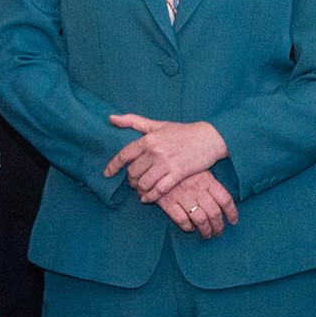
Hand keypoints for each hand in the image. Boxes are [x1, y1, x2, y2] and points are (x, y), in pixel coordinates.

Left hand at [105, 115, 227, 201]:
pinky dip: (150, 196)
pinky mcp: (178, 174)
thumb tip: (110, 118)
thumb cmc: (182, 131)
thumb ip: (133, 121)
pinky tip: (147, 198)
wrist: (208, 138)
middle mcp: (155, 151)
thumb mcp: (157, 124)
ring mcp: (166, 164)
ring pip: (144, 183)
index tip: (107, 174)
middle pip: (133, 172)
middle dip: (130, 180)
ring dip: (139, 190)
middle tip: (132, 183)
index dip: (113, 166)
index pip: (124, 155)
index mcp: (148, 139)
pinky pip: (159, 190)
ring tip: (140, 191)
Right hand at [154, 170, 237, 238]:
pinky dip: (188, 227)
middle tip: (218, 232)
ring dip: (205, 230)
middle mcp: (196, 189)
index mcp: (206, 179)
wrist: (155, 163)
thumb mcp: (199, 169)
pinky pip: (182, 220)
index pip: (225, 199)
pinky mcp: (167, 202)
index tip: (233, 221)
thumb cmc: (181, 168)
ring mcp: (182, 196)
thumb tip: (225, 202)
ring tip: (207, 234)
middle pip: (214, 213)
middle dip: (218, 226)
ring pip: (200, 219)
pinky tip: (190, 227)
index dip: (232, 213)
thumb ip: (211, 183)